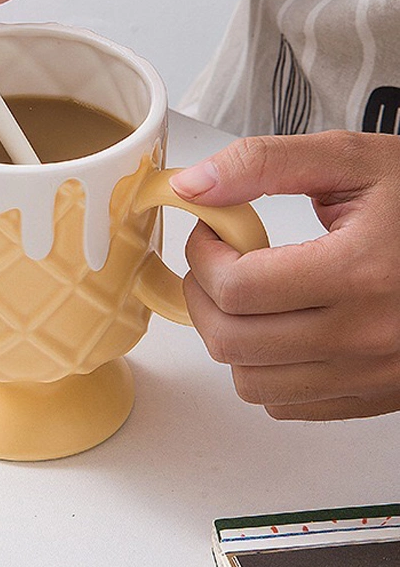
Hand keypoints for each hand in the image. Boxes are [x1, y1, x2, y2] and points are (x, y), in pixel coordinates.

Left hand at [170, 131, 399, 420]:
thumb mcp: (352, 161)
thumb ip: (264, 164)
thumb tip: (192, 185)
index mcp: (361, 272)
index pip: (236, 287)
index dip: (202, 255)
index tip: (210, 233)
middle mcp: (368, 336)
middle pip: (232, 341)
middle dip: (204, 296)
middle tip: (215, 264)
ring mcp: (372, 375)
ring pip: (251, 383)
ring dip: (229, 337)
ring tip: (247, 297)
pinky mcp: (374, 396)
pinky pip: (285, 405)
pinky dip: (264, 370)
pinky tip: (280, 329)